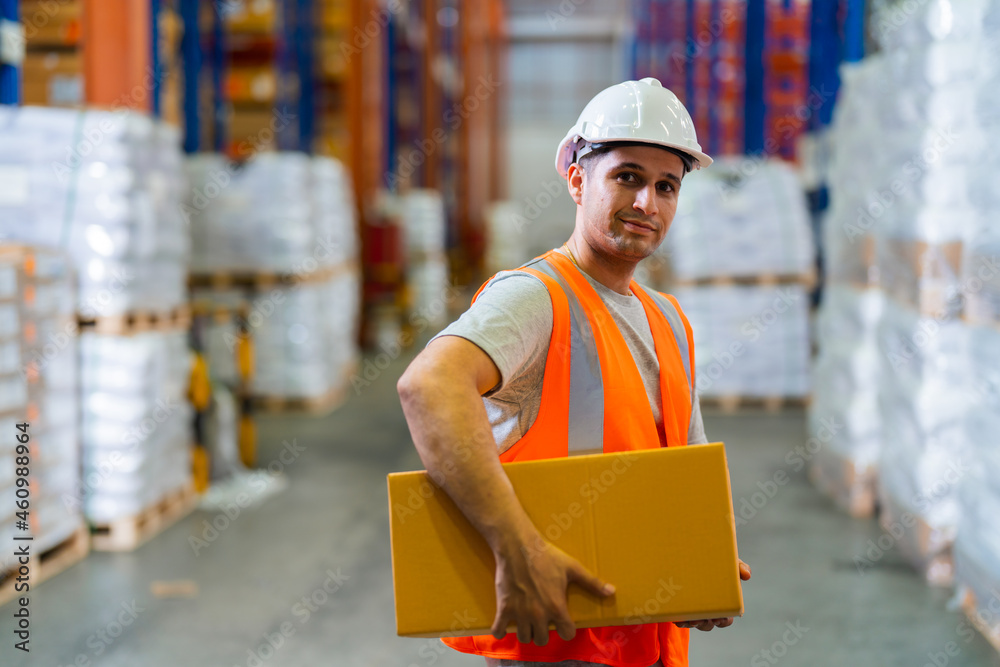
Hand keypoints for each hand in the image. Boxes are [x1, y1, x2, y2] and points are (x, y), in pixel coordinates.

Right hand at [490, 533, 615, 645]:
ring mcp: (520, 613)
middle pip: (542, 640)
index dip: (566, 629)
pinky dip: (500, 631)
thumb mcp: (572, 568)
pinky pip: (498, 630)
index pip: (567, 634)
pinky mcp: (504, 608)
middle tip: (543, 621)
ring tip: (528, 622)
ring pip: (524, 638)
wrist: (518, 546)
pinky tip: (504, 626)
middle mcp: (539, 615)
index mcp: (557, 607)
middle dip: (544, 633)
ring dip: (527, 632)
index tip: (563, 623)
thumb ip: (592, 582)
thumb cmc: (546, 556)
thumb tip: (611, 591)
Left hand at [676, 559, 750, 631]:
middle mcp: (710, 610)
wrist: (693, 558)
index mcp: (724, 604)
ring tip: (691, 619)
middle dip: (707, 624)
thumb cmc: (717, 564)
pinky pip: (682, 619)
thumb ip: (740, 567)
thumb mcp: (730, 563)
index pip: (726, 619)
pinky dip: (681, 621)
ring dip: (694, 624)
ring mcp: (696, 609)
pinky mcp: (683, 607)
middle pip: (710, 624)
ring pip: (696, 624)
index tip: (720, 618)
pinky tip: (679, 619)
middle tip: (703, 618)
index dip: (724, 620)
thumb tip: (747, 575)